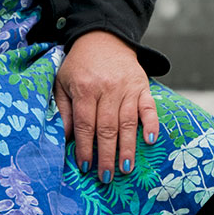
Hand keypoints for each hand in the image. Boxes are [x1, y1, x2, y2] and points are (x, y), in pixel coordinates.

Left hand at [55, 30, 158, 185]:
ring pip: (127, 122)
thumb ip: (63, 109)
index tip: (84, 166)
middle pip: (106, 128)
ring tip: (125, 168)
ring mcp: (127, 87)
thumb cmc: (79, 65)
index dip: (84, 147)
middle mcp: (107, 89)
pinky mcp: (142, 85)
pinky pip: (149, 107)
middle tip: (106, 177)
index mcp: (85, 89)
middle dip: (106, 155)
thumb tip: (64, 138)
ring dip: (127, 147)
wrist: (103, 37)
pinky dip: (151, 123)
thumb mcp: (63, 82)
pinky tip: (150, 140)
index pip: (84, 124)